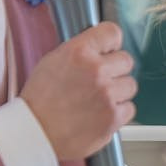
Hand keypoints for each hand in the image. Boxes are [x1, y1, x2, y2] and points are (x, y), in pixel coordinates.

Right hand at [23, 22, 134, 159]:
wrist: (35, 133)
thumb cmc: (39, 102)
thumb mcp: (52, 62)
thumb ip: (80, 53)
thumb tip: (99, 49)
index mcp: (79, 52)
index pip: (112, 33)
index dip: (112, 43)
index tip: (110, 50)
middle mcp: (96, 70)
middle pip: (126, 60)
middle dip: (115, 70)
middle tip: (100, 81)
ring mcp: (107, 94)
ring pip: (130, 85)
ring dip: (118, 92)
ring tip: (98, 100)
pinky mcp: (113, 117)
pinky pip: (130, 108)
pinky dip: (118, 113)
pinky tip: (100, 115)